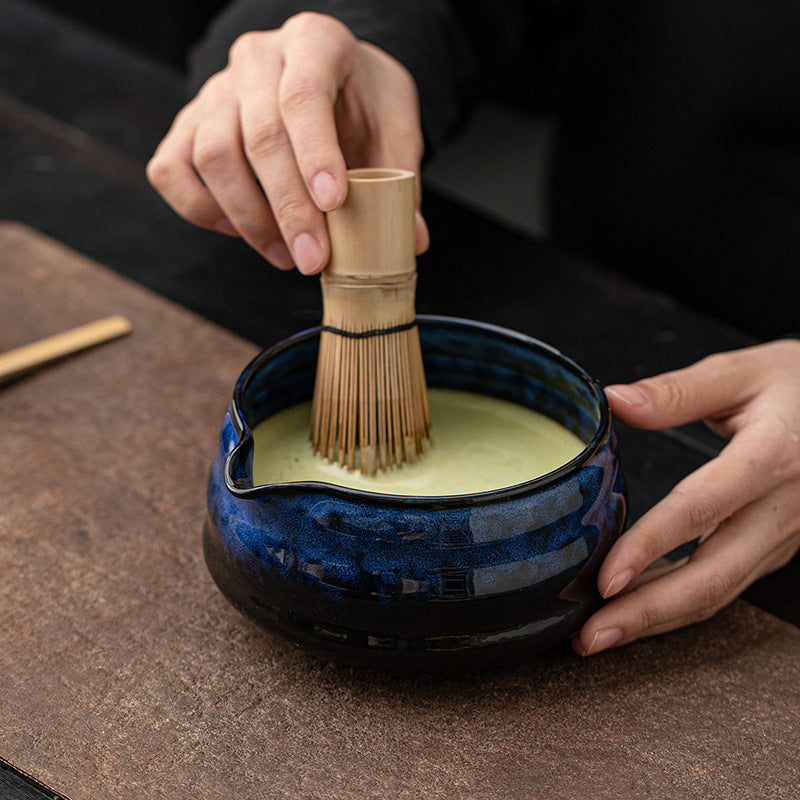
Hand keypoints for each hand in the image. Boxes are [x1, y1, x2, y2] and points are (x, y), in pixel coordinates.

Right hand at [147, 12, 428, 273]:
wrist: (327, 78)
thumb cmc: (361, 102)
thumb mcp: (395, 123)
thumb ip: (401, 176)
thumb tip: (411, 239)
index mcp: (314, 43)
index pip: (303, 96)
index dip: (315, 155)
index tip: (334, 204)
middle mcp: (257, 59)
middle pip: (257, 135)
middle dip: (287, 208)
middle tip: (313, 259)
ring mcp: (216, 90)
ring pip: (211, 155)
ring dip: (249, 219)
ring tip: (288, 256)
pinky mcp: (188, 124)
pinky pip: (171, 170)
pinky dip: (199, 210)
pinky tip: (238, 231)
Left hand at [574, 339, 799, 654]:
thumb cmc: (792, 383)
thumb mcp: (740, 372)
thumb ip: (677, 391)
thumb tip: (613, 399)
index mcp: (773, 456)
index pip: (703, 507)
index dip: (652, 545)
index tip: (605, 578)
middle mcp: (784, 508)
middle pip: (714, 574)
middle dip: (647, 612)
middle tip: (589, 637)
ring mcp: (784, 535)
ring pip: (720, 592)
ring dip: (658, 619)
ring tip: (600, 635)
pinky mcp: (775, 548)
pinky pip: (725, 585)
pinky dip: (678, 605)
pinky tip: (635, 610)